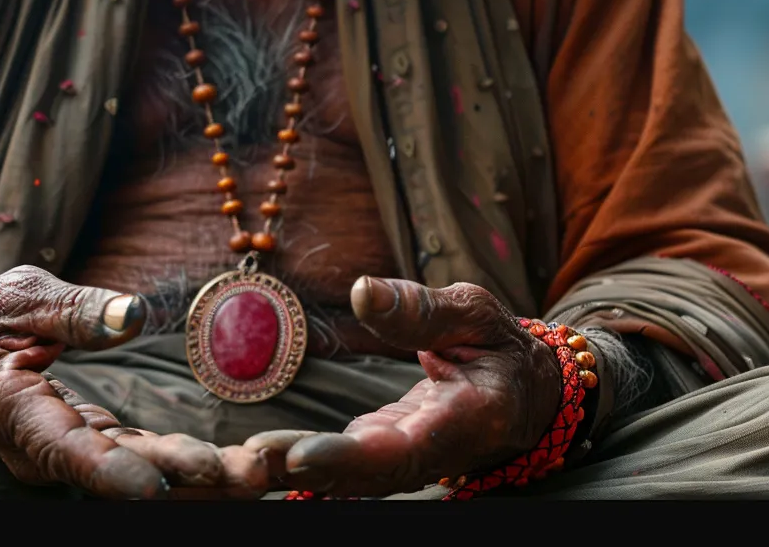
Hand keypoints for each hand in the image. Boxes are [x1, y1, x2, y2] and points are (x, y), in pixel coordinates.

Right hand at [0, 265, 230, 498]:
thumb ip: (78, 310)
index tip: (157, 485)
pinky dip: (188, 467)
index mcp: (8, 406)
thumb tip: (135, 314)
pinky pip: (142, 462)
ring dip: (199, 480)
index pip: (62, 446)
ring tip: (259, 475)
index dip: (111, 470)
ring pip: (137, 475)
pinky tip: (237, 467)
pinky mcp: (91, 448)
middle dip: (184, 479)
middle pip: (116, 472)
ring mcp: (66, 454)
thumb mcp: (22, 296)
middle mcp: (37, 446)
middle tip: (249, 475)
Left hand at [243, 277, 561, 496]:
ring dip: (296, 471)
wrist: (525, 394)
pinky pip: (342, 466)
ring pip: (352, 478)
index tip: (302, 457)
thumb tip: (362, 290)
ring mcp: (407, 460)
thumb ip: (421, 309)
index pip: (405, 447)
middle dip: (310, 470)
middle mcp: (436, 453)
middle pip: (369, 474)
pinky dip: (300, 463)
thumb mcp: (475, 312)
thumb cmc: (501, 347)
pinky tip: (258, 458)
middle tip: (254, 459)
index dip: (351, 457)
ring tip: (242, 462)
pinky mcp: (384, 455)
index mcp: (470, 418)